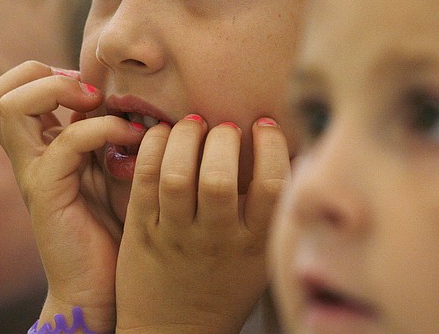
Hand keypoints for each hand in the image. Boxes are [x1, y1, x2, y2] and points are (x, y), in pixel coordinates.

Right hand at [0, 61, 145, 332]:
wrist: (101, 286)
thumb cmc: (112, 227)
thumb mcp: (110, 168)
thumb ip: (105, 134)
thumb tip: (119, 97)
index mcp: (37, 148)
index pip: (10, 90)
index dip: (44, 74)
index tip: (87, 89)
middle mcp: (26, 158)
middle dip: (43, 75)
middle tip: (87, 93)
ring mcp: (32, 173)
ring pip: (9, 106)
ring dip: (59, 90)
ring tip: (99, 105)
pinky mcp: (48, 192)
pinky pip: (67, 140)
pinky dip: (103, 127)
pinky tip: (130, 138)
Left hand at [115, 116, 289, 333]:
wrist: (174, 333)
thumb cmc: (222, 288)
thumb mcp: (260, 257)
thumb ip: (274, 212)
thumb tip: (297, 154)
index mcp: (253, 244)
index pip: (272, 185)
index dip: (270, 145)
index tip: (264, 126)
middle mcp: (215, 239)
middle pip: (219, 175)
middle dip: (223, 136)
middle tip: (224, 126)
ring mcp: (175, 235)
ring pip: (176, 173)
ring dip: (185, 136)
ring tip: (193, 125)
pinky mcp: (141, 230)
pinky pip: (144, 178)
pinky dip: (153, 146)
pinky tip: (162, 134)